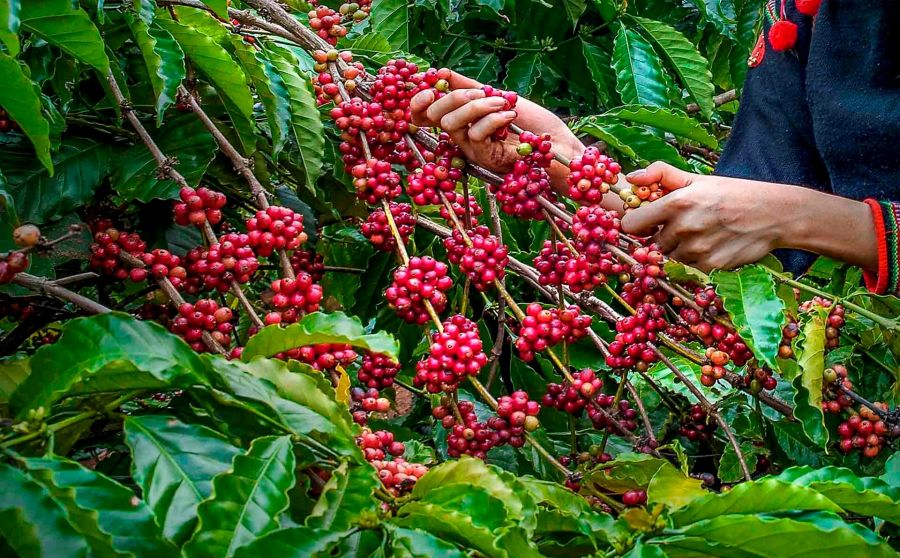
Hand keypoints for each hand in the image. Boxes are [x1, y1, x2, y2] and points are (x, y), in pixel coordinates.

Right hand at [410, 72, 583, 185]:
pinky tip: (509, 116)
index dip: (420, 102)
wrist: (558, 145)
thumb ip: (470, 87)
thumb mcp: (498, 97)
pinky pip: (475, 135)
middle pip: (438, 117)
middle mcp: (463, 138)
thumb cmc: (532, 124)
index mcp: (463, 122)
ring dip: (477, 106)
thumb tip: (442, 73)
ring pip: (453, 125)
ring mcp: (473, 150)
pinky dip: (492, 119)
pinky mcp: (486, 158)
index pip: (426, 115)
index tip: (429, 87)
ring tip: (502, 102)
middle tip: (479, 93)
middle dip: (454, 98)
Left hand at [620, 162, 788, 271]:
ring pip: (670, 257)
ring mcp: (697, 250)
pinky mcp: (710, 267)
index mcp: (676, 202)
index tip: (647, 222)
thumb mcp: (697, 178)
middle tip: (687, 226)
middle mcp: (684, 227)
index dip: (638, 224)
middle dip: (663, 236)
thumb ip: (660, 174)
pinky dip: (695, 261)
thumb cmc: (733, 194)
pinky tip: (712, 246)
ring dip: (679, 250)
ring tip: (702, 235)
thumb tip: (631, 178)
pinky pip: (688, 269)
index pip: (632, 224)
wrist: (775, 214)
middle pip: (652, 243)